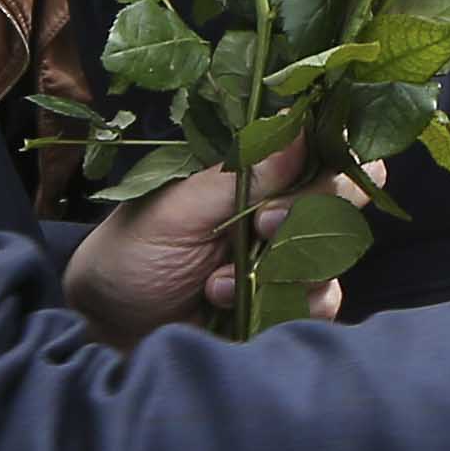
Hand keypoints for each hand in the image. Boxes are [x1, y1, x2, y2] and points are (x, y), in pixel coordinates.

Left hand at [60, 144, 349, 346]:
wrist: (106, 328)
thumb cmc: (131, 252)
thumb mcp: (179, 208)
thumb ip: (244, 175)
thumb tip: (299, 122)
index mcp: (255, 173)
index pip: (321, 147)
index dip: (333, 153)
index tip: (304, 172)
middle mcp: (280, 209)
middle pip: (342, 195)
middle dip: (308, 210)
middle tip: (263, 227)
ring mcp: (287, 258)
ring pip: (336, 251)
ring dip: (285, 267)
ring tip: (218, 284)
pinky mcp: (287, 305)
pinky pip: (324, 301)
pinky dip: (287, 304)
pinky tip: (232, 308)